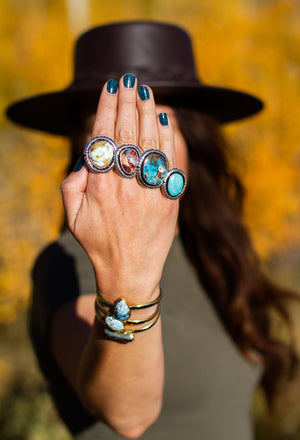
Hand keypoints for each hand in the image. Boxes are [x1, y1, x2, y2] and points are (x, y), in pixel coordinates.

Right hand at [61, 74, 178, 302]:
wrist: (131, 273)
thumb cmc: (98, 244)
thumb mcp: (72, 217)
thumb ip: (72, 183)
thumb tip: (87, 157)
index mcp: (99, 185)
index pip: (104, 136)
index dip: (106, 108)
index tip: (109, 87)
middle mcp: (126, 184)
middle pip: (128, 132)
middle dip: (128, 101)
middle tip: (129, 78)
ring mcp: (150, 190)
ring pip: (151, 141)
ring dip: (148, 112)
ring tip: (146, 90)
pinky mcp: (169, 199)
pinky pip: (171, 161)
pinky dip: (169, 137)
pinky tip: (166, 118)